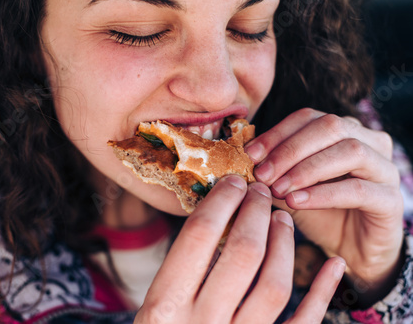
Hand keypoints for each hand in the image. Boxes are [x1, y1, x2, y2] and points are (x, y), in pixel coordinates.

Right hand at [135, 177, 345, 323]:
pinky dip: (322, 293)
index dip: (220, 201)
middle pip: (242, 253)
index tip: (233, 182)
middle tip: (260, 193)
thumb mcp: (156, 308)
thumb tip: (217, 215)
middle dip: (255, 213)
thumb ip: (181, 270)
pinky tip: (333, 265)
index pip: (198, 236)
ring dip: (283, 243)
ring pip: (274, 284)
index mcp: (164, 307)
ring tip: (282, 219)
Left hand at [245, 108, 403, 303]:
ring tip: (277, 188)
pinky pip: (358, 189)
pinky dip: (323, 193)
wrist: (350, 250)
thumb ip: (273, 168)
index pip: (309, 117)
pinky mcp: (391, 200)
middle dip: (290, 149)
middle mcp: (370, 142)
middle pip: (330, 127)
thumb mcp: (289, 185)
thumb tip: (242, 157)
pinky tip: (296, 201)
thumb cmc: (318, 212)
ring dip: (306, 169)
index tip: (250, 154)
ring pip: (349, 151)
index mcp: (344, 131)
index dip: (278, 133)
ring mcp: (385, 169)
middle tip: (262, 173)